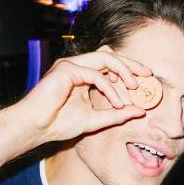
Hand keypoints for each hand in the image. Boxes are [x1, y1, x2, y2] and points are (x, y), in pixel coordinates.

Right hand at [13, 46, 150, 145]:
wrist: (36, 128)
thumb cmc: (59, 123)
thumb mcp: (96, 119)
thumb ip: (117, 114)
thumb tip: (141, 111)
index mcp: (83, 75)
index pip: (111, 64)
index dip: (129, 68)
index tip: (147, 78)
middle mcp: (78, 66)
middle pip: (111, 56)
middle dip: (131, 64)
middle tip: (148, 74)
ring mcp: (71, 65)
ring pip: (105, 58)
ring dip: (123, 71)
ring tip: (134, 87)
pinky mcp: (66, 69)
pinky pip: (95, 74)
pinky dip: (109, 87)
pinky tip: (116, 101)